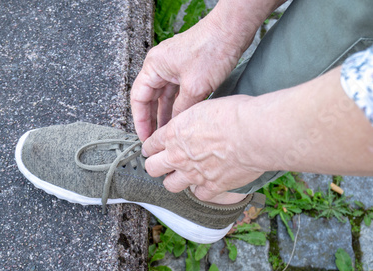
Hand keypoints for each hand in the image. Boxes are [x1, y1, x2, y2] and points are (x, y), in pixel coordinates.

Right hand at [130, 19, 239, 141]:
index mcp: (153, 66)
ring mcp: (172, 67)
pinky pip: (176, 92)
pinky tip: (179, 120)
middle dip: (151, 120)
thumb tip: (174, 127)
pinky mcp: (185, 69)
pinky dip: (176, 106)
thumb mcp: (195, 88)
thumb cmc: (212, 48)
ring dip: (164, 114)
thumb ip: (181, 110)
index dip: (140, 120)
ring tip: (165, 134)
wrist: (233, 30)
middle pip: (149, 98)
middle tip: (152, 139)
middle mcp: (160, 66)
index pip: (138, 98)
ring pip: (163, 97)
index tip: (144, 136)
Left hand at [141, 95, 264, 200]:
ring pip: (170, 185)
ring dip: (174, 180)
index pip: (151, 145)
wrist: (253, 133)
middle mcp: (178, 156)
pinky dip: (202, 190)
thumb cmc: (234, 113)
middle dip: (156, 165)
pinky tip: (207, 184)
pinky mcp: (211, 186)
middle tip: (163, 163)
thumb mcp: (203, 107)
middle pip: (152, 168)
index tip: (154, 149)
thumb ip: (191, 120)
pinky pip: (198, 195)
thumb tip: (193, 122)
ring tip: (182, 176)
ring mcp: (193, 174)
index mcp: (174, 133)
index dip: (151, 147)